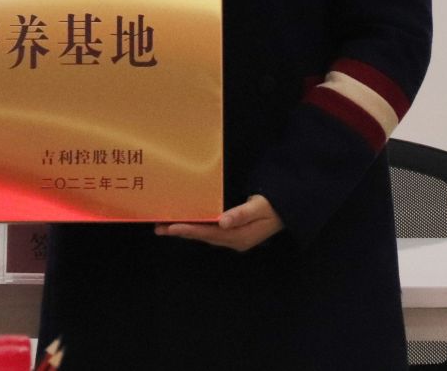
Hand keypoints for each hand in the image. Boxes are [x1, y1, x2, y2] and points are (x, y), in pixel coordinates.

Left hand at [155, 193, 283, 251]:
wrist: (287, 210)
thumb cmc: (273, 206)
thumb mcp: (259, 207)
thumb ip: (242, 214)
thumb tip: (222, 222)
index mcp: (239, 237)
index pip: (210, 234)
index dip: (191, 230)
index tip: (173, 228)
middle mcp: (233, 241)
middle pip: (203, 237)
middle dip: (182, 232)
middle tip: (159, 228)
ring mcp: (232, 238)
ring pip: (205, 235)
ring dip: (186, 230)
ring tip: (164, 226)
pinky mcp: (232, 232)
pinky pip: (210, 230)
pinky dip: (196, 227)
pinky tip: (185, 223)